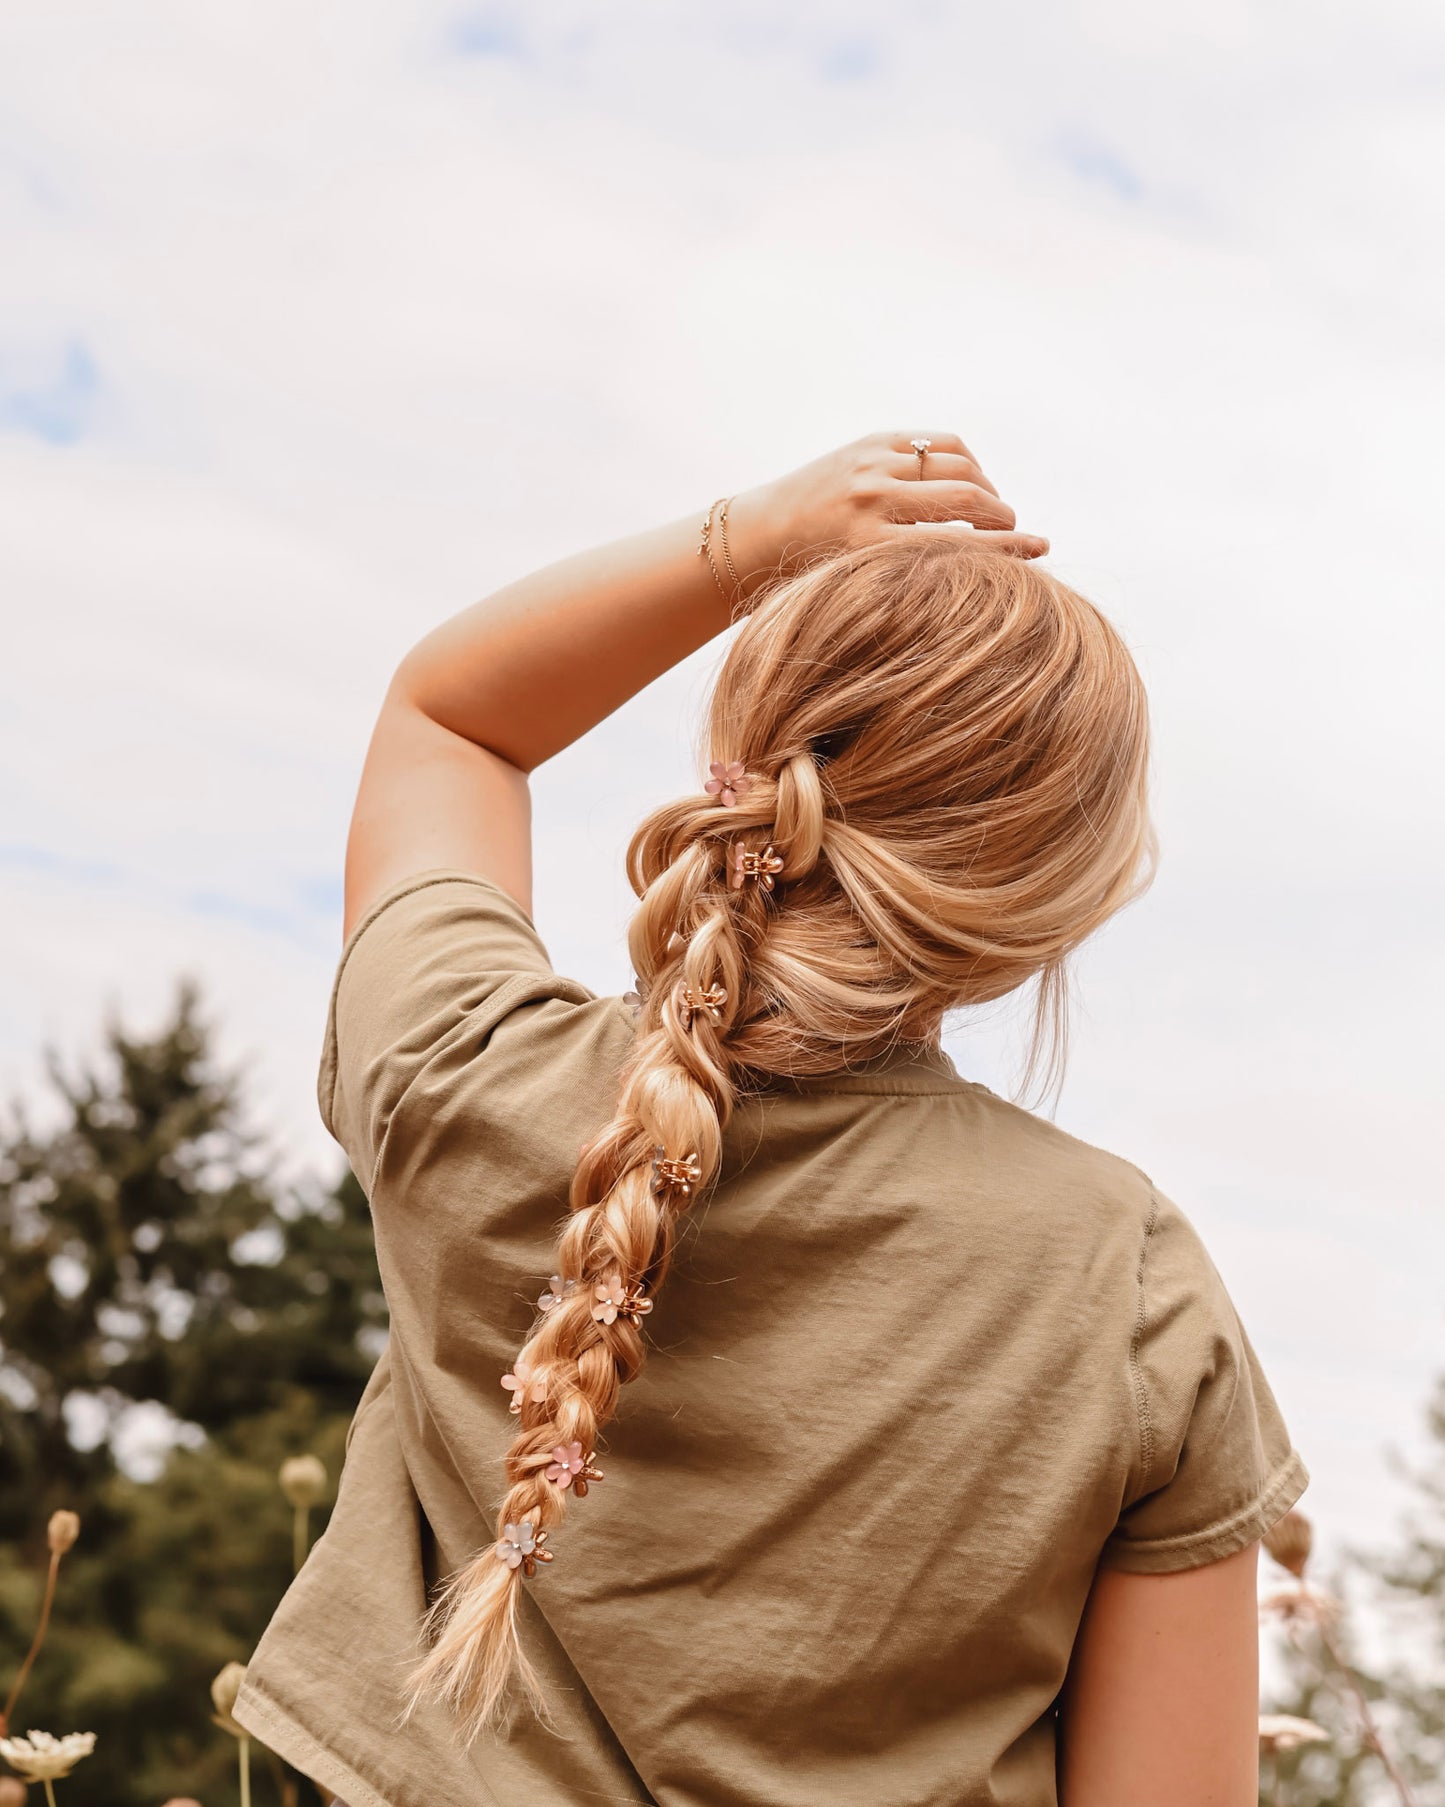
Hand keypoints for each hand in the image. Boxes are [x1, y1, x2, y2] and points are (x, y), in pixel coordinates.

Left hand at [725, 429, 1047, 593]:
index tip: (1042, 549)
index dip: (1009, 547)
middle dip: (1003, 516)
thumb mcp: (863, 585)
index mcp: (869, 545)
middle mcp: (873, 500)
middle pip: (968, 499)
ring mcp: (873, 464)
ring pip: (960, 465)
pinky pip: (939, 443)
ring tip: (993, 511)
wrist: (760, 533)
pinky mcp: (873, 441)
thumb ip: (918, 574)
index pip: (960, 543)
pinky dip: (965, 461)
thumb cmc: (816, 575)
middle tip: (1015, 531)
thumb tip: (988, 569)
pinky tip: (968, 482)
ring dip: (987, 488)